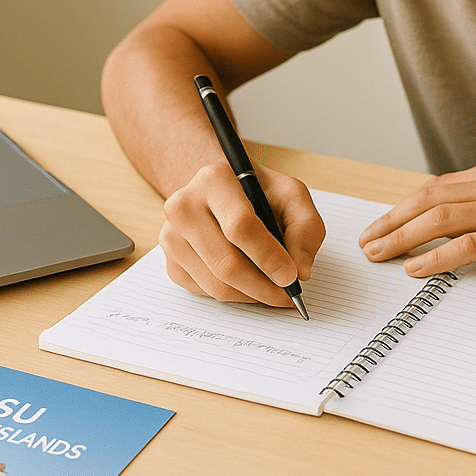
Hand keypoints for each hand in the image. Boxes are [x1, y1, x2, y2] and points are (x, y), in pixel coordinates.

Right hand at [158, 161, 325, 306]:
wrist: (221, 192)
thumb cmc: (257, 192)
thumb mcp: (291, 196)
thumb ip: (305, 228)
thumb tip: (300, 271)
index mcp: (214, 180)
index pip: (240, 227)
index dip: (269, 257)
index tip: (291, 276)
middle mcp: (184, 206)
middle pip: (226, 264)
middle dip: (263, 287)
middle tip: (287, 295)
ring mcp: (171, 236)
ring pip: (215, 285)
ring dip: (251, 295)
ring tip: (272, 289)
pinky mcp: (170, 261)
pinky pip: (205, 293)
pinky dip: (233, 295)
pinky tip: (249, 282)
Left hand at [357, 158, 475, 276]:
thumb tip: (461, 221)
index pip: (435, 187)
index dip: (403, 207)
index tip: (381, 224)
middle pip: (427, 199)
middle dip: (391, 221)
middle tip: (366, 242)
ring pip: (438, 219)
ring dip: (401, 238)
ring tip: (378, 255)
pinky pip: (466, 246)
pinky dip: (435, 258)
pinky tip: (415, 269)